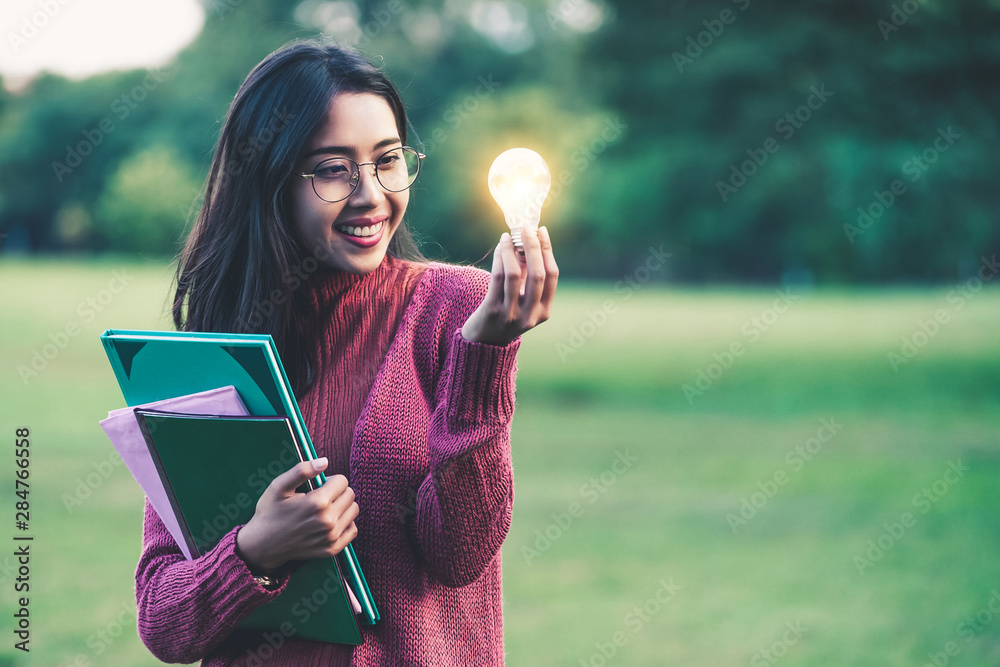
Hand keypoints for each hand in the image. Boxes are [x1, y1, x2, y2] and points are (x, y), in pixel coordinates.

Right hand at [235, 458, 358, 572]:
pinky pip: (353, 530)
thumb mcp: (279, 486)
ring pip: (353, 510)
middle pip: (350, 494)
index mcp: (317, 503)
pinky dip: (345, 524)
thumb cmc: (270, 512)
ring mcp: (331, 537)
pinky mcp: (332, 549)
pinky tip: (331, 521)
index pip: (342, 481)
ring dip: (342, 506)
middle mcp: (327, 521)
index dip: (330, 480)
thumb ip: (302, 470)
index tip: (317, 486)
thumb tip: (324, 461)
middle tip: (319, 497)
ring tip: (324, 509)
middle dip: (338, 491)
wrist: (263, 545)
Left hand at [461, 227, 557, 345]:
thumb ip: (527, 275)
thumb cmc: (506, 313)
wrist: (483, 343)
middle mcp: (530, 315)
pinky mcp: (492, 312)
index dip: (548, 251)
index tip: (542, 231)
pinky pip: (497, 279)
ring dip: (511, 251)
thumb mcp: (523, 299)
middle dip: (532, 247)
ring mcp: (511, 315)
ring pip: (514, 275)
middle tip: (526, 228)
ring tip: (507, 236)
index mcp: (544, 311)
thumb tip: (528, 242)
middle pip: (537, 274)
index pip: (552, 276)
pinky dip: (499, 259)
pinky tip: (499, 248)